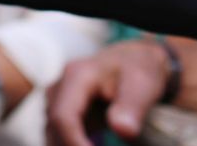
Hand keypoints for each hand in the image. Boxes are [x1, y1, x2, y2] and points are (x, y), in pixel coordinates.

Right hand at [47, 38, 169, 145]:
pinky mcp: (60, 113)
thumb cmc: (137, 69)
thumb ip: (132, 107)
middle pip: (55, 129)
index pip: (63, 117)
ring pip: (53, 135)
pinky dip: (73, 145)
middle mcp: (59, 88)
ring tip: (99, 144)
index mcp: (76, 76)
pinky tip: (93, 145)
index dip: (75, 143)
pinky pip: (59, 137)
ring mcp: (56, 101)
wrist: (131, 60)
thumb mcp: (142, 83)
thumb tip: (123, 131)